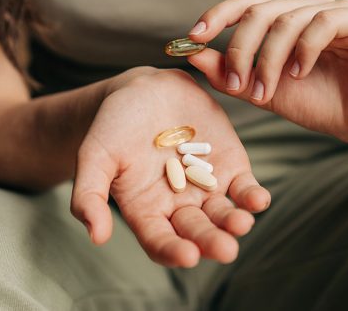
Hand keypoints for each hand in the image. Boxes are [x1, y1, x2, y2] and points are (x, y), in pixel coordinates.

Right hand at [70, 68, 270, 267]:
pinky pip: (243, 186)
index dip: (173, 251)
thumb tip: (96, 236)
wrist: (144, 91)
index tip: (188, 256)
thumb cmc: (113, 126)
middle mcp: (179, 205)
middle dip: (212, 241)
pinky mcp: (230, 165)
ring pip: (223, 213)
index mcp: (146, 210)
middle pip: (197, 231)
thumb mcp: (94, 157)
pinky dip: (252, 195)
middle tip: (225, 248)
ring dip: (235, 221)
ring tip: (242, 223)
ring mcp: (207, 186)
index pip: (160, 240)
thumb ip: (89, 195)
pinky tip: (258, 199)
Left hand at [187, 0, 347, 147]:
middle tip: (237, 86)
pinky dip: (304, 49)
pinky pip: (324, 22)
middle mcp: (309, 8)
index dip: (217, 15)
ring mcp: (338, 11)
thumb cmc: (316, 103)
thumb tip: (192, 54)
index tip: (193, 37)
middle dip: (241, 50)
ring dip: (268, 59)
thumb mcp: (263, 90)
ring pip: (287, 19)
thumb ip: (230, 73)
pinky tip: (300, 74)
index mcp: (286, 18)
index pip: (246, 3)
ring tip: (265, 91)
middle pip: (260, 12)